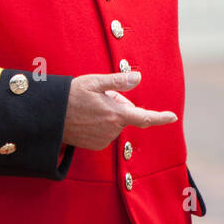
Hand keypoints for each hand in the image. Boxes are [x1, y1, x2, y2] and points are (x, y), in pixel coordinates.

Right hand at [60, 71, 177, 150]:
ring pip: (114, 124)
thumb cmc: (71, 95)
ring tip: (88, 107)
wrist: (50, 116)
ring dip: (108, 115)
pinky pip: (105, 133)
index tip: (173, 117)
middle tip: (99, 96)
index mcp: (115, 114)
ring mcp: (103, 139)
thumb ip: (118, 81)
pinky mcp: (95, 146)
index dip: (161, 117)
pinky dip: (100, 125)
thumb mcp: (94, 82)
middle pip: (125, 115)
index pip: (144, 117)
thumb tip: (138, 77)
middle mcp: (112, 130)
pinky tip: (86, 118)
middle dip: (118, 105)